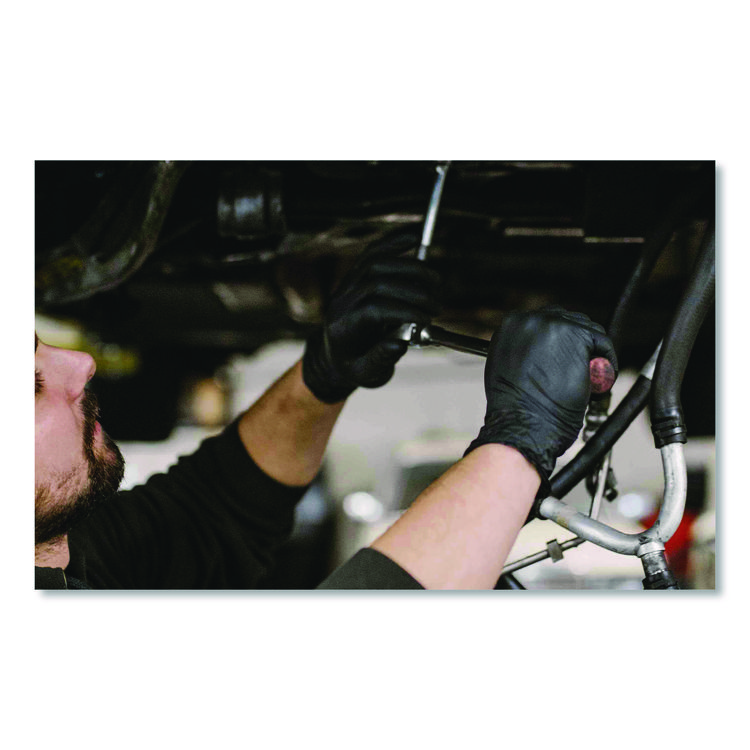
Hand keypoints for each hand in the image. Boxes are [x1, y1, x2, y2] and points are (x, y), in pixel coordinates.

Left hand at [302, 233, 440, 402]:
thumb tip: (400, 343)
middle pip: (376, 281)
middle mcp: (341, 301)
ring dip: (410, 267)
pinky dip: (394, 242)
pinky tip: (415, 236)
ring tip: (435, 281)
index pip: (373, 310)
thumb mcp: (367, 373)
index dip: (403, 310)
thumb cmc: (354, 366)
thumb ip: (382, 358)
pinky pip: (373, 251)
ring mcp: (347, 285)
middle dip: (412, 290)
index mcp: (343, 328)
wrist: (333, 355)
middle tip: (436, 304)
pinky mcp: (355, 274)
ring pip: (375, 262)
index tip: (426, 318)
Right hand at [465, 307, 616, 498]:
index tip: (567, 358)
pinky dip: (607, 363)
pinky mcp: (577, 336)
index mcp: (511, 326)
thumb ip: (524, 350)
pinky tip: (597, 383)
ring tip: (588, 382)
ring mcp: (554, 326)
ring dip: (592, 356)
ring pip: (588, 331)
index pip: (546, 322)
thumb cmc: (515, 409)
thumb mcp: (508, 368)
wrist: (522, 426)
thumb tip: (544, 350)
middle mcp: (530, 321)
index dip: (560, 343)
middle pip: (568, 322)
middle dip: (578, 347)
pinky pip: (603, 343)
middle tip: (580, 371)